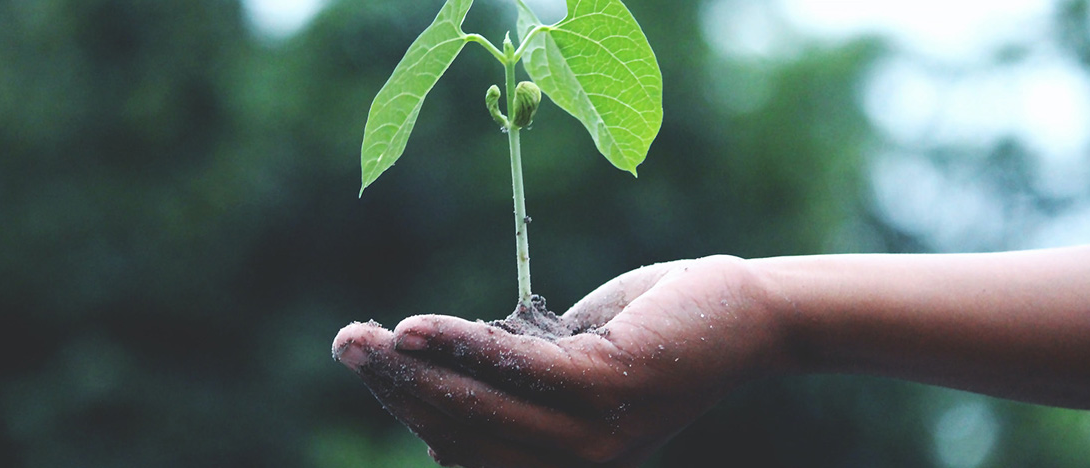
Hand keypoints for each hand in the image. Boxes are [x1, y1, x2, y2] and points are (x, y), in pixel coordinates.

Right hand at [332, 255, 792, 467]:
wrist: (743, 315)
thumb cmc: (652, 333)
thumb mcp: (570, 362)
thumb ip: (514, 379)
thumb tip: (438, 371)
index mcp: (562, 467)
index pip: (466, 448)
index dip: (411, 408)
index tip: (370, 362)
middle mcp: (577, 467)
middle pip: (463, 432)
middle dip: (397, 388)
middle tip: (346, 342)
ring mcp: (594, 434)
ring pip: (481, 407)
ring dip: (414, 370)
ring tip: (364, 337)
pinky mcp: (609, 387)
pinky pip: (518, 370)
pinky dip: (462, 346)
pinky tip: (416, 327)